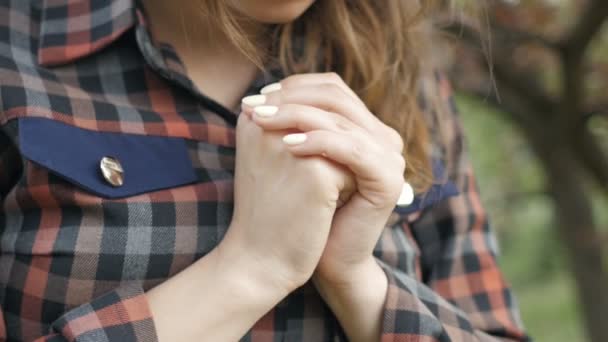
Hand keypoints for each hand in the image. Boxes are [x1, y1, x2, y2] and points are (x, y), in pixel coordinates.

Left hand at [242, 73, 405, 286]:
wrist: (314, 256)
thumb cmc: (297, 206)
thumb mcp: (295, 155)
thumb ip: (293, 122)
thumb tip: (264, 90)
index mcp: (365, 128)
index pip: (332, 89)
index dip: (294, 87)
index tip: (256, 96)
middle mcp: (383, 138)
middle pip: (337, 98)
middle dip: (291, 98)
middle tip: (254, 106)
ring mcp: (391, 158)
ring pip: (340, 120)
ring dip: (296, 115)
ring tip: (261, 121)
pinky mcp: (389, 179)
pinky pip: (351, 149)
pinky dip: (318, 142)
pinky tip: (287, 145)